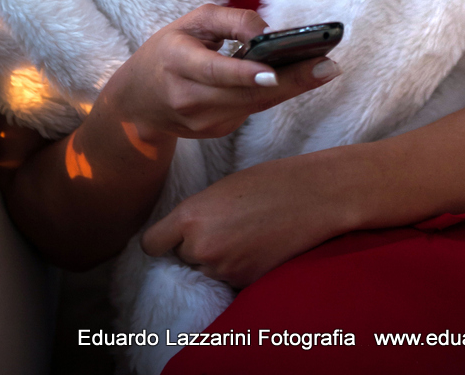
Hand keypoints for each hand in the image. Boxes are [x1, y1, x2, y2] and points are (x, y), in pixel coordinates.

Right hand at [103, 3, 339, 144]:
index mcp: (176, 62)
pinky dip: (272, 94)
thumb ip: (229, 20)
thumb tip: (267, 31)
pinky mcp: (213, 132)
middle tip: (328, 66)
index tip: (275, 72)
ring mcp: (201, 122)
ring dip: (290, 87)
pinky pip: (249, 111)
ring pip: (254, 105)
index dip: (244, 74)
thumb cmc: (169, 51)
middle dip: (290, 81)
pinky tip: (295, 79)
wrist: (138, 101)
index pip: (213, 71)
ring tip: (324, 68)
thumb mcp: (191, 23)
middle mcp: (187, 98)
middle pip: (245, 93)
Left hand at [141, 154, 343, 286]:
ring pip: (205, 269)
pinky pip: (227, 279)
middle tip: (222, 227)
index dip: (161, 240)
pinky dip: (236, 267)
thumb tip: (183, 232)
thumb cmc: (268, 182)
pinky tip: (255, 248)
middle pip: (181, 257)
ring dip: (216, 259)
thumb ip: (197, 213)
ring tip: (243, 235)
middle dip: (194, 246)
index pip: (151, 244)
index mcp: (190, 217)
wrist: (312, 197)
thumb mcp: (221, 189)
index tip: (169, 237)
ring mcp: (224, 269)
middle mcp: (201, 247)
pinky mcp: (245, 283)